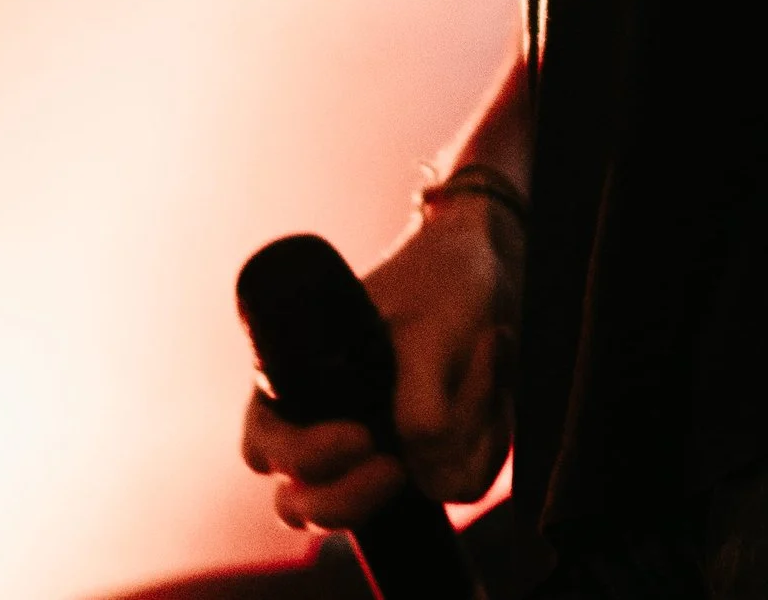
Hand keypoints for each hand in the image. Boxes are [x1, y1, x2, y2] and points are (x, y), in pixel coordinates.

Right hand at [242, 193, 522, 532]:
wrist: (500, 262)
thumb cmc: (445, 279)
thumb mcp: (429, 329)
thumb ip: (418, 402)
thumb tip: (412, 457)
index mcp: (300, 379)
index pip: (267, 445)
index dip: (305, 458)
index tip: (359, 438)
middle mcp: (332, 425)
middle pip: (305, 505)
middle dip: (351, 497)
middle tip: (393, 469)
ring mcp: (383, 448)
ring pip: (401, 497)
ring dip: (461, 428)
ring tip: (484, 352)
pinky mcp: (432, 461)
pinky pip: (457, 485)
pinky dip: (488, 437)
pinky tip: (497, 384)